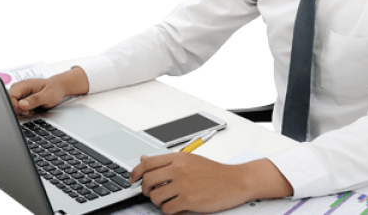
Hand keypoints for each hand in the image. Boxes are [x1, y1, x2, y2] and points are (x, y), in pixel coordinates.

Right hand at [8, 67, 88, 117]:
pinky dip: (23, 112)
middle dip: (19, 110)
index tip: (25, 110)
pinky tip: (31, 110)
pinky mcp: (20, 98)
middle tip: (30, 111)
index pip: (9, 97)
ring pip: (12, 107)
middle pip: (9, 103)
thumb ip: (35, 100)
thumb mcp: (48, 95)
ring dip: (21, 112)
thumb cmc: (54, 89)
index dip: (15, 106)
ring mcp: (19, 93)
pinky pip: (16, 108)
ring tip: (32, 110)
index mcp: (24, 85)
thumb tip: (22, 104)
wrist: (57, 88)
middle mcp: (19, 88)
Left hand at [129, 153, 251, 213]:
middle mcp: (179, 168)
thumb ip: (166, 160)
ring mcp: (183, 184)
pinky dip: (169, 211)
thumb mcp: (189, 160)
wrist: (235, 181)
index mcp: (178, 157)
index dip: (135, 173)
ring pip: (155, 197)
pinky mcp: (189, 200)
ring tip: (168, 200)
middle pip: (148, 180)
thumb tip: (144, 158)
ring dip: (158, 202)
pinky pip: (167, 209)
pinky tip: (177, 207)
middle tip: (152, 193)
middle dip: (146, 190)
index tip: (132, 180)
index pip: (147, 163)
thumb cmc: (213, 172)